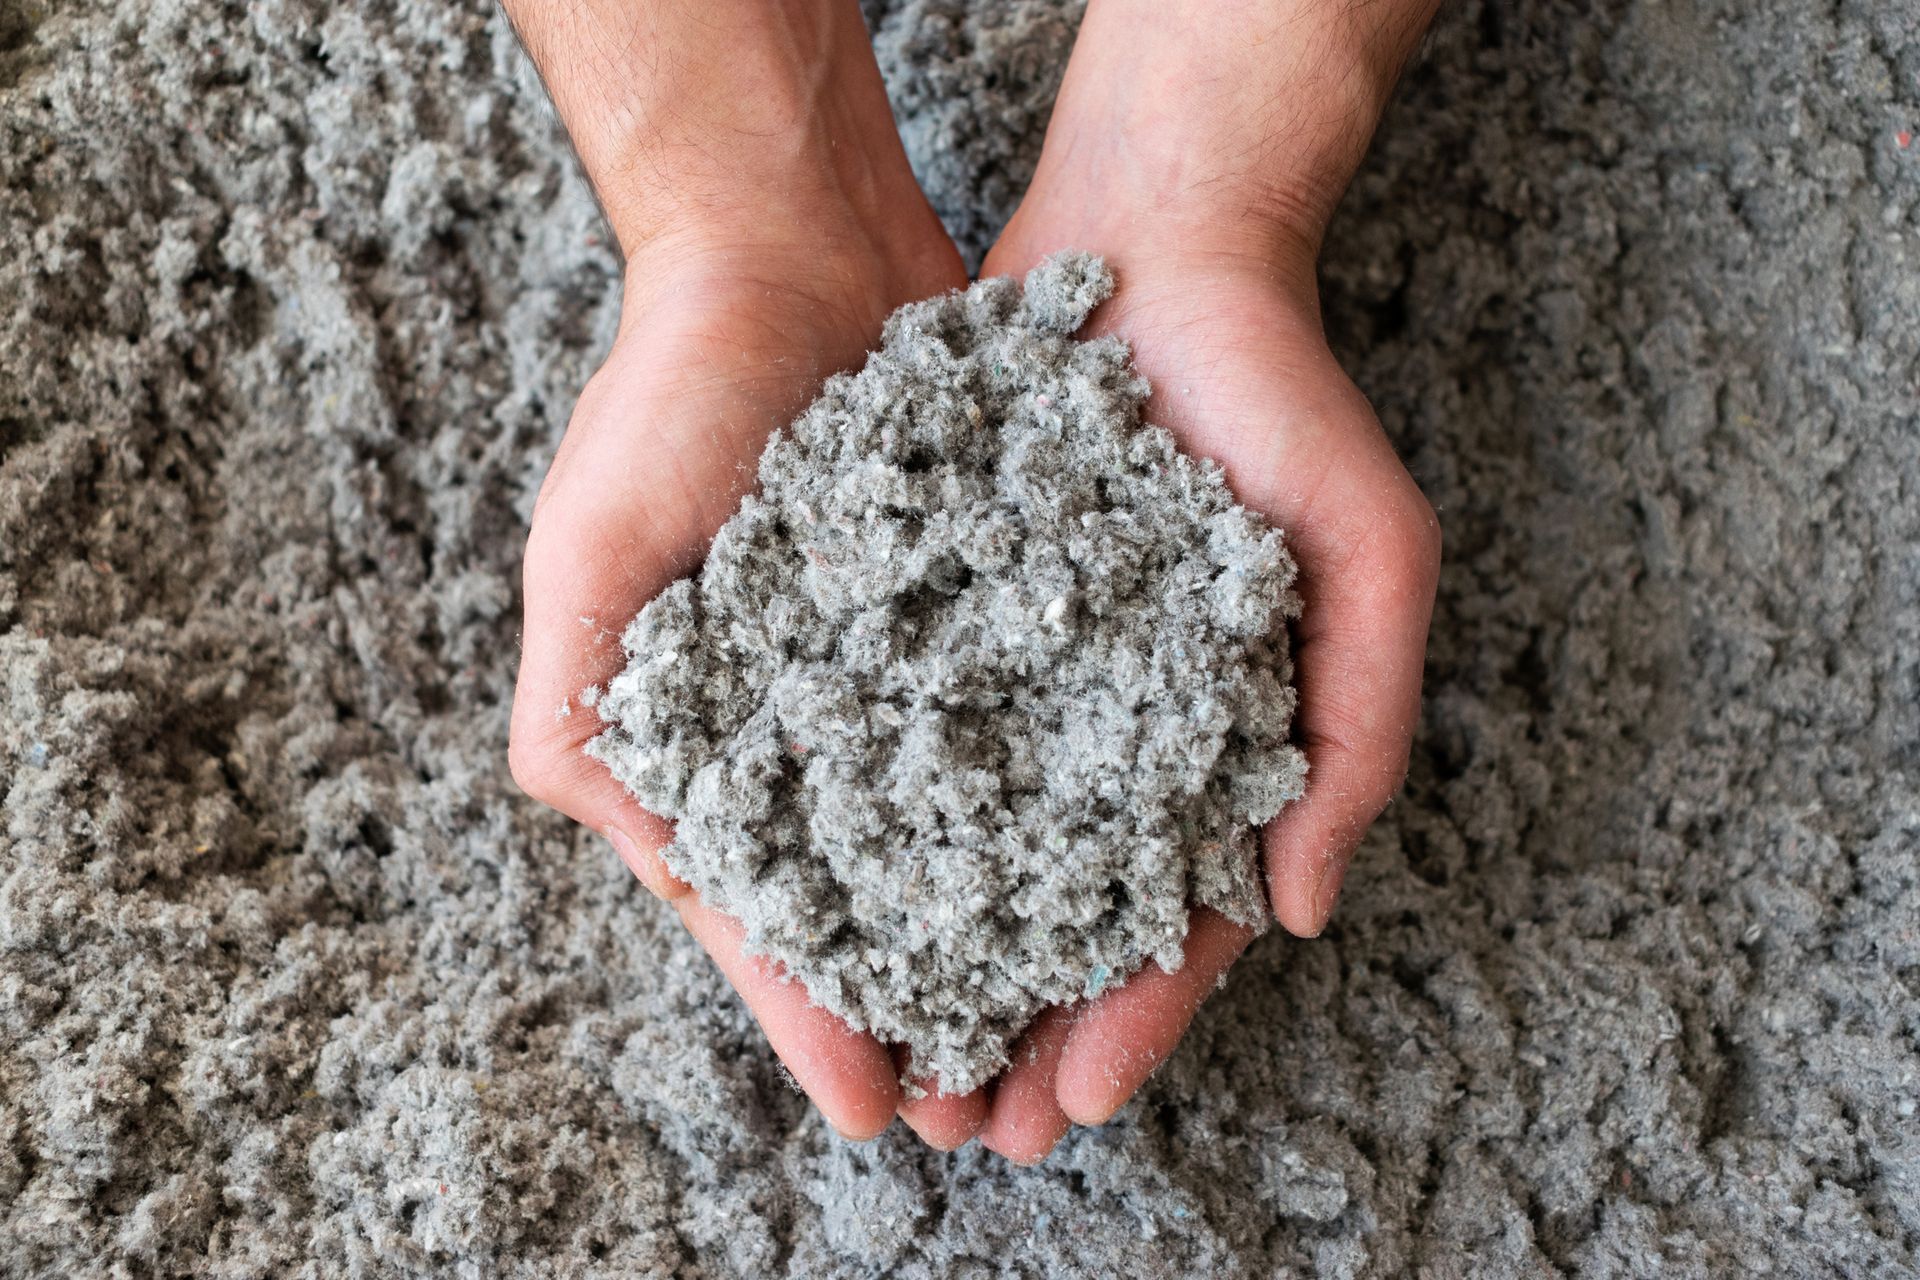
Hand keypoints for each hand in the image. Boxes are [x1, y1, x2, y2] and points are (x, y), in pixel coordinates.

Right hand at [503, 0, 977, 1140]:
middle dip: (920, 1002)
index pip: (759, 903)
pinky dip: (1064, 798)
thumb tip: (634, 856)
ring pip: (959, 832)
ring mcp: (896, 671)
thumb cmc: (671, 396)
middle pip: (867, 895)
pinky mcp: (980, 610)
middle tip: (990, 1110)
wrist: (790, 246)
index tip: (880, 1106)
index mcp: (701, 737)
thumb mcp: (594, 554)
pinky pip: (1029, 724)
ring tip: (1063, 1027)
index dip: (811, 1007)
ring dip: (1001, 932)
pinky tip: (1116, 869)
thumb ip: (590, 713)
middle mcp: (804, 722)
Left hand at [955, 0, 1443, 1162]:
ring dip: (935, 958)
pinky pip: (898, 731)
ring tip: (888, 1056)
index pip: (1179, 915)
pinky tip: (824, 890)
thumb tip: (1298, 912)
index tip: (1075, 1100)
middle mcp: (1113, 729)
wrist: (1159, 244)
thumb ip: (1357, 730)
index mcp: (1220, 743)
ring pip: (971, 847)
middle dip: (1020, 1025)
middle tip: (963, 1128)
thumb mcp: (1370, 555)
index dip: (1138, 1017)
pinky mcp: (938, 610)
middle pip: (1062, 912)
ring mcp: (1025, 675)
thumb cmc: (1284, 399)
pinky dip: (870, 815)